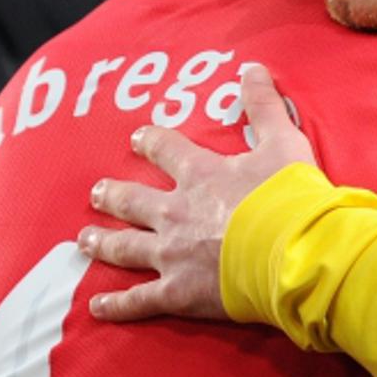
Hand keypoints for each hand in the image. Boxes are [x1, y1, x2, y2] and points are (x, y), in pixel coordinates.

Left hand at [83, 63, 315, 321]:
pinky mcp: (179, 292)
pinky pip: (139, 300)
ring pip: (125, 247)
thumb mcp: (283, 142)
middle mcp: (177, 213)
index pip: (166, 151)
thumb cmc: (290, 197)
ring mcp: (173, 254)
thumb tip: (253, 68)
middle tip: (97, 193)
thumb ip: (264, 106)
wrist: (292, 251)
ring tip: (83, 240)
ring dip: (102, 243)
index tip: (138, 138)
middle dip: (112, 195)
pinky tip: (96, 307)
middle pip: (133, 201)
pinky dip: (117, 305)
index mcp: (201, 176)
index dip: (151, 142)